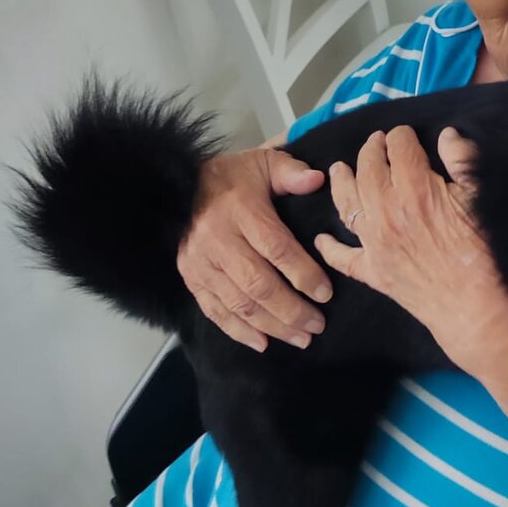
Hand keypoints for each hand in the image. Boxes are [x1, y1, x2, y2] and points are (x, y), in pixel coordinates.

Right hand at [177, 146, 331, 351]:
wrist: (181, 186)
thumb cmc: (234, 178)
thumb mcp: (263, 163)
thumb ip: (292, 172)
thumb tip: (318, 180)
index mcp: (240, 210)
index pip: (276, 247)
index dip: (303, 273)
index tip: (326, 293)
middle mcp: (217, 239)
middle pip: (258, 284)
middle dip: (291, 310)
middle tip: (318, 325)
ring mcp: (200, 263)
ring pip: (240, 303)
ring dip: (273, 326)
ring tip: (301, 338)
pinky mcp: (190, 278)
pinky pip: (215, 310)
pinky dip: (239, 331)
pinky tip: (263, 343)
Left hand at [314, 127, 507, 369]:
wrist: (474, 305)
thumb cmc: (483, 250)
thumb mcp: (480, 196)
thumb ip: (462, 160)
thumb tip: (446, 135)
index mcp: (414, 188)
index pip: (399, 147)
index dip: (402, 136)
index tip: (406, 135)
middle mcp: (385, 211)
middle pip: (368, 168)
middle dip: (371, 150)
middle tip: (377, 143)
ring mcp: (374, 242)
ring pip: (346, 203)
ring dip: (341, 182)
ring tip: (338, 169)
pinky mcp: (372, 271)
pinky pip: (342, 257)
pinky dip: (329, 246)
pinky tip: (322, 238)